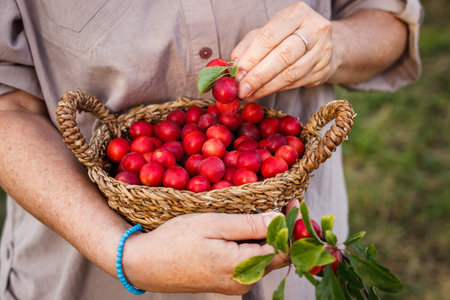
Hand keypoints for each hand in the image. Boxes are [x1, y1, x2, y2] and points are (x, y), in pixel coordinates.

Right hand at [124, 212, 287, 294]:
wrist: (145, 264)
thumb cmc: (176, 240)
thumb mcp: (214, 224)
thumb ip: (250, 225)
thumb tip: (282, 219)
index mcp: (242, 267)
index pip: (283, 249)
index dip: (293, 226)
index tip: (294, 203)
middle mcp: (243, 282)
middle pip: (277, 256)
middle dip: (284, 231)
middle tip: (284, 204)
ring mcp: (235, 285)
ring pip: (264, 259)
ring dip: (270, 237)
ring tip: (267, 212)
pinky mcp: (226, 282)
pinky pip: (250, 263)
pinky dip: (256, 245)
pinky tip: (249, 229)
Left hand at [231, 2, 337, 100]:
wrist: (322, 43)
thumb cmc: (287, 36)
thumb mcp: (267, 32)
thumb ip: (249, 45)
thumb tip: (235, 65)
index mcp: (297, 13)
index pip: (270, 37)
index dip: (252, 58)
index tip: (238, 74)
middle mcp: (315, 29)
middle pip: (283, 56)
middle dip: (259, 76)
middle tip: (243, 89)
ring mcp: (323, 50)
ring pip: (291, 74)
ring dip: (267, 87)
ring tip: (249, 94)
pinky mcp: (324, 70)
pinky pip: (297, 83)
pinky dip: (277, 90)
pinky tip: (263, 93)